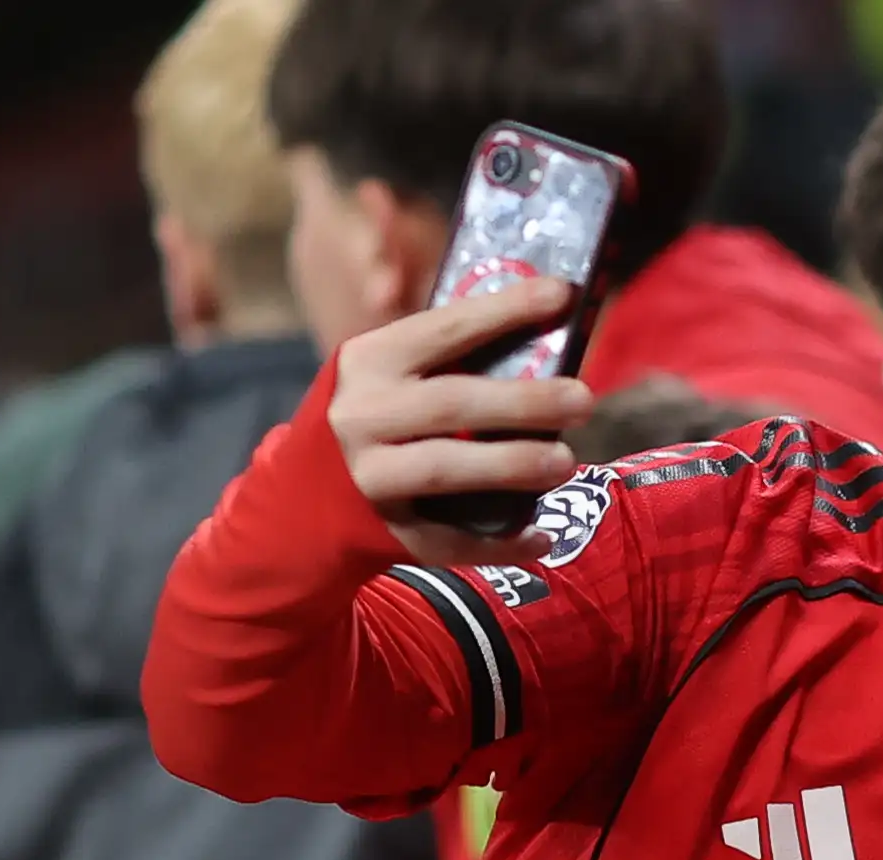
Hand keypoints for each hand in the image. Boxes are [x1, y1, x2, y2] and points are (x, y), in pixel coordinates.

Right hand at [326, 282, 599, 569]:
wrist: (299, 498)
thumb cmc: (369, 419)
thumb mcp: (384, 376)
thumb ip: (445, 360)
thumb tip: (547, 336)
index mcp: (368, 362)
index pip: (444, 329)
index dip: (504, 311)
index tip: (560, 294)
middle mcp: (362, 416)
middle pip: (453, 402)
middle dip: (523, 400)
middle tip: (583, 399)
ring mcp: (369, 476)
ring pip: (447, 468)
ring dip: (511, 465)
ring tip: (565, 461)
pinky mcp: (383, 530)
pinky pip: (448, 539)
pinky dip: (498, 542)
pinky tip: (542, 538)